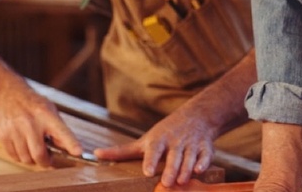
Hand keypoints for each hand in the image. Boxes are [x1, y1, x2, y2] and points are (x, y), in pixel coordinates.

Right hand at [0, 87, 81, 167]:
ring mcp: (15, 129)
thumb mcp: (50, 111)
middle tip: (48, 159)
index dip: (71, 143)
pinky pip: (14, 156)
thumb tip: (70, 151)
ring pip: (26, 158)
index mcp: (46, 115)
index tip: (78, 153)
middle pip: (39, 154)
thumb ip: (59, 130)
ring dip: (32, 159)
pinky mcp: (3, 135)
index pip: (62, 132)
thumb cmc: (34, 105)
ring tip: (34, 148)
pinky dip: (20, 156)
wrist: (9, 95)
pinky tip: (23, 146)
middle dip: (45, 162)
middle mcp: (30, 122)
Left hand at [94, 109, 217, 186]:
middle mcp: (175, 141)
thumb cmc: (164, 133)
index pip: (154, 150)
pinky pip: (206, 155)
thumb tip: (95, 154)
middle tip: (165, 183)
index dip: (151, 161)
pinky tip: (199, 171)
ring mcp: (191, 143)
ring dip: (185, 169)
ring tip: (181, 182)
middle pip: (173, 156)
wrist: (196, 116)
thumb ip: (122, 151)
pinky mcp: (205, 147)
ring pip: (189, 157)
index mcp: (159, 140)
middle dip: (170, 169)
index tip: (148, 172)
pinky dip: (203, 162)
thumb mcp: (144, 141)